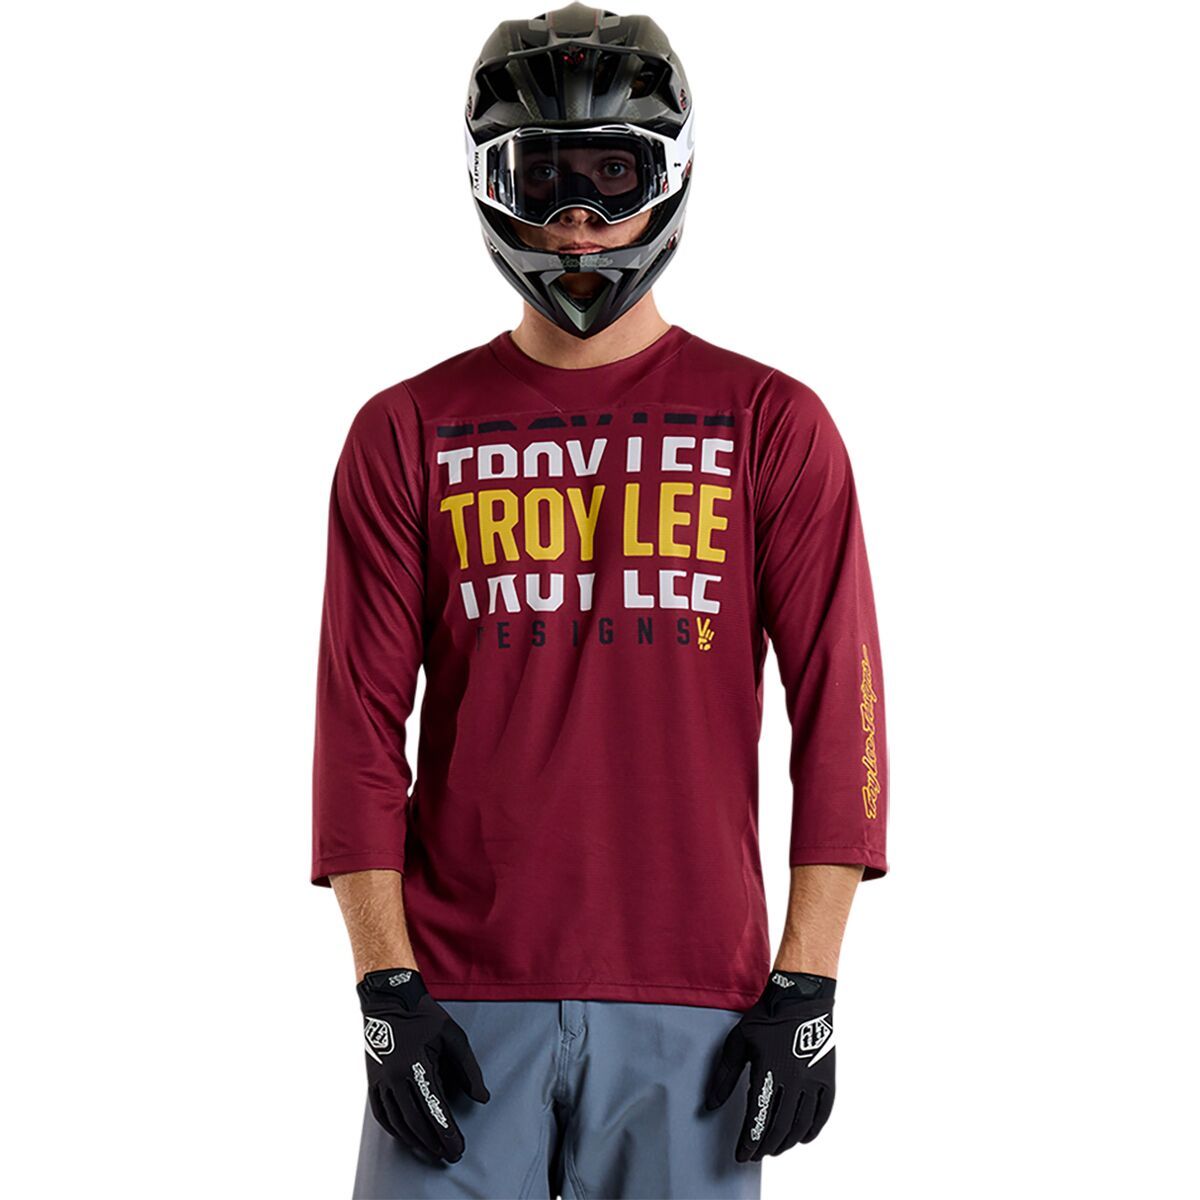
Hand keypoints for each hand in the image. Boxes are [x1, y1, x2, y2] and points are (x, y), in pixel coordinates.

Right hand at [357, 968, 489, 1162]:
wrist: (389, 999)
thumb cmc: (424, 1016)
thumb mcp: (453, 1036)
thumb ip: (469, 1069)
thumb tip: (482, 1098)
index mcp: (417, 1065)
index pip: (435, 1108)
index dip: (448, 1132)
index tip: (458, 1148)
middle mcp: (396, 1077)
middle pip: (416, 1121)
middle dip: (434, 1142)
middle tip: (449, 1155)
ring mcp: (382, 1080)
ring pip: (398, 1121)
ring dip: (415, 1140)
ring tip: (431, 1149)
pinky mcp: (373, 1081)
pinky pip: (381, 1114)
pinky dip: (394, 1129)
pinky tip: (407, 1136)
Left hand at [704, 970, 836, 1160]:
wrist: (800, 998)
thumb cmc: (766, 1018)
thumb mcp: (738, 1042)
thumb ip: (724, 1076)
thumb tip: (710, 1104)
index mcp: (769, 1071)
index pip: (758, 1118)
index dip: (749, 1142)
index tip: (742, 1155)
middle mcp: (794, 1080)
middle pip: (779, 1127)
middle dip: (765, 1146)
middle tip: (755, 1154)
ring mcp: (813, 1081)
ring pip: (801, 1125)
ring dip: (786, 1142)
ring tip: (774, 1148)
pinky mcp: (827, 1079)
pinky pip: (822, 1114)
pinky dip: (812, 1131)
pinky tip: (801, 1139)